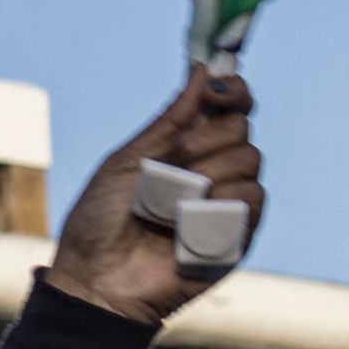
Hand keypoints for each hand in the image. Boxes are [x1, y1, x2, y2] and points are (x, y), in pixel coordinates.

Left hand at [48, 65, 266, 325]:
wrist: (95, 278)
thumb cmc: (100, 221)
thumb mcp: (129, 160)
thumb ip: (170, 119)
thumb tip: (203, 70)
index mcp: (187, 149)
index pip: (231, 109)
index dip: (232, 92)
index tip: (217, 89)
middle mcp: (214, 172)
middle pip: (241, 129)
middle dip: (205, 139)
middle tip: (170, 163)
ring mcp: (228, 204)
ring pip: (250, 160)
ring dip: (207, 172)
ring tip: (169, 202)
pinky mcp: (238, 236)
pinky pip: (252, 199)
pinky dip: (221, 202)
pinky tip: (188, 220)